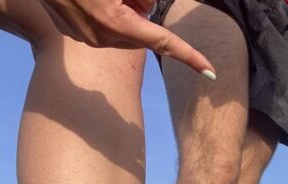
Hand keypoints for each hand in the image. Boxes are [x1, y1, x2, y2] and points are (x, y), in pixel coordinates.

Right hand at [38, 0, 215, 77]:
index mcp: (117, 24)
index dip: (191, 56)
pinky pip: (105, 27)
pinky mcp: (76, 35)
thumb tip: (149, 9)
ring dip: (122, 11)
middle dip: (140, 10)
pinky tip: (87, 1)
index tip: (211, 72)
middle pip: (143, 29)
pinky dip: (105, 14)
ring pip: (125, 28)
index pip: (164, 42)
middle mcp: (103, 37)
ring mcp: (87, 39)